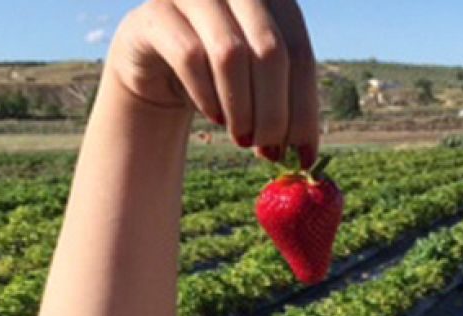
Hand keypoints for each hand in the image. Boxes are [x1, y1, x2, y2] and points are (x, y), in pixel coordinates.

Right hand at [108, 0, 320, 164]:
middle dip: (273, 112)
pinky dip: (206, 96)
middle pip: (271, 52)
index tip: (304, 155)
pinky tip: (214, 118)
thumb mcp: (259, 86)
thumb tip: (306, 152)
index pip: (300, 53)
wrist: (158, 63)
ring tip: (242, 138)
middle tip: (269, 150)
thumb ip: (285, 105)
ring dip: (240, 109)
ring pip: (231, 53)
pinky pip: (189, 56)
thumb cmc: (219, 76)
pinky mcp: (156, 14)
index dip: (304, 109)